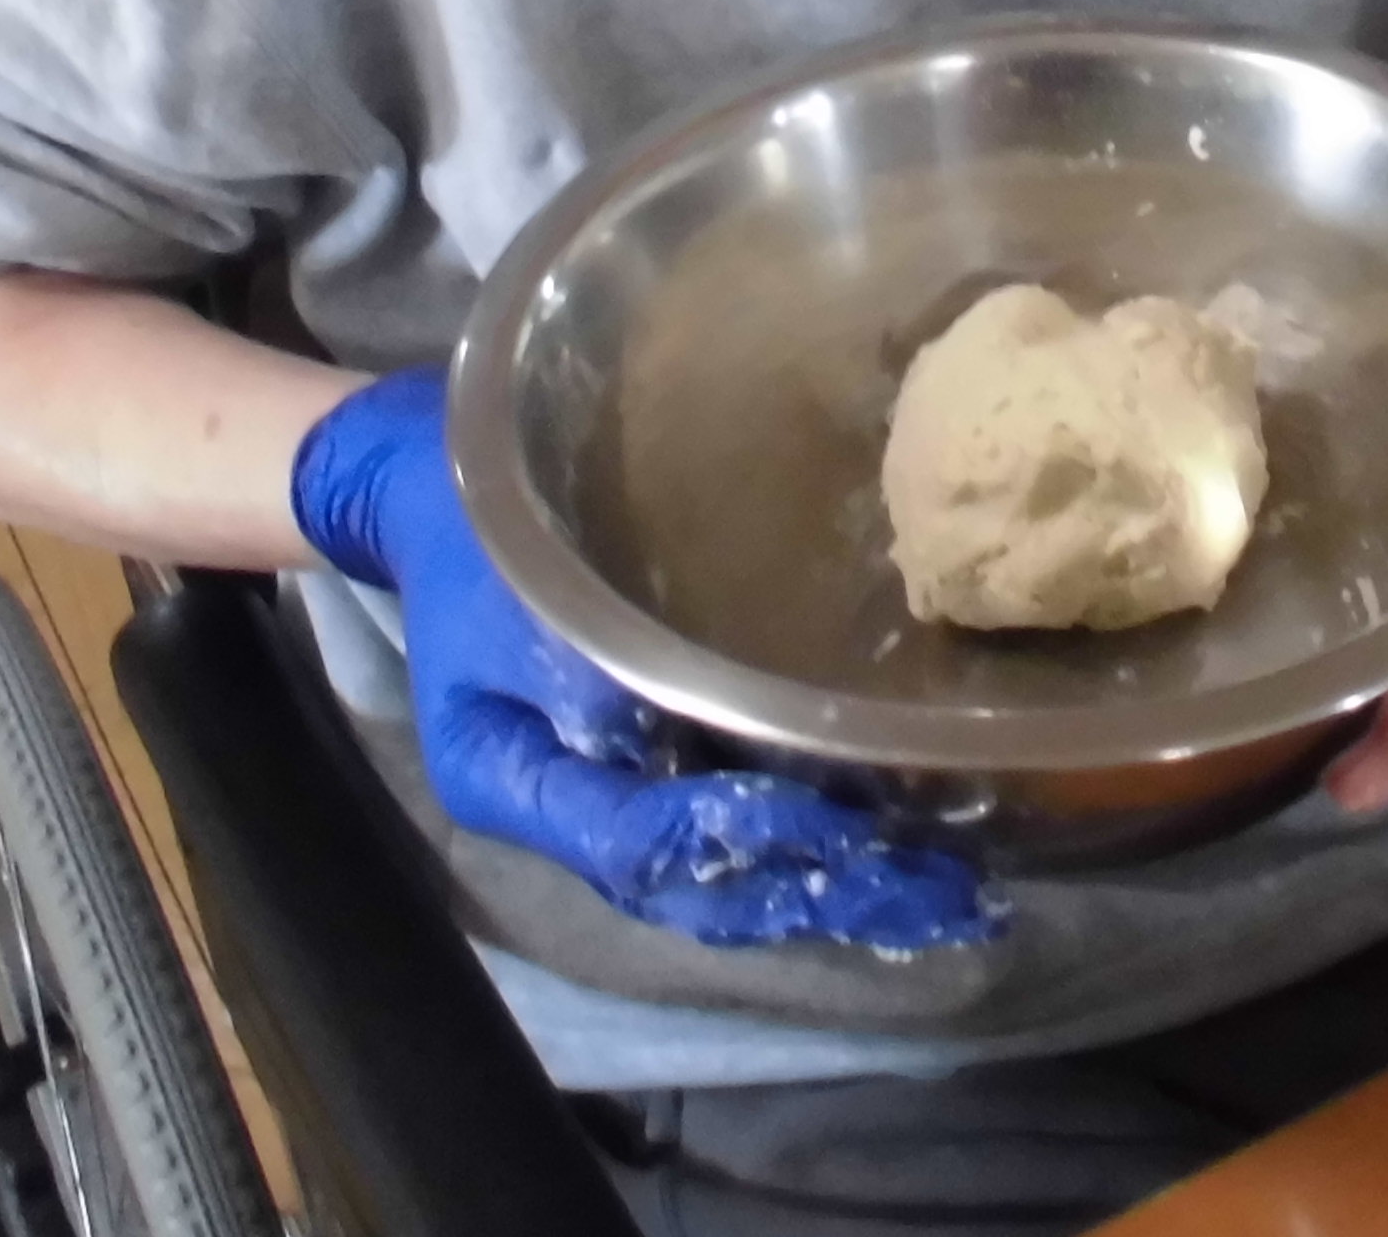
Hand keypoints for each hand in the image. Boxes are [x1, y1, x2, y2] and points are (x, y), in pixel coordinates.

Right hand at [290, 368, 999, 951]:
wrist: (446, 490)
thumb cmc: (483, 532)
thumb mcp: (508, 585)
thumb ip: (573, 666)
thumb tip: (656, 734)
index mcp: (512, 782)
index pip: (634, 849)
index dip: (733, 844)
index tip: (828, 824)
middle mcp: (574, 810)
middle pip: (696, 886)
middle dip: (816, 894)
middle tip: (930, 897)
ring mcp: (620, 790)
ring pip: (729, 870)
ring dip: (835, 882)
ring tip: (941, 887)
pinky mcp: (664, 754)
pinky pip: (740, 814)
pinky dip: (820, 832)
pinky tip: (906, 830)